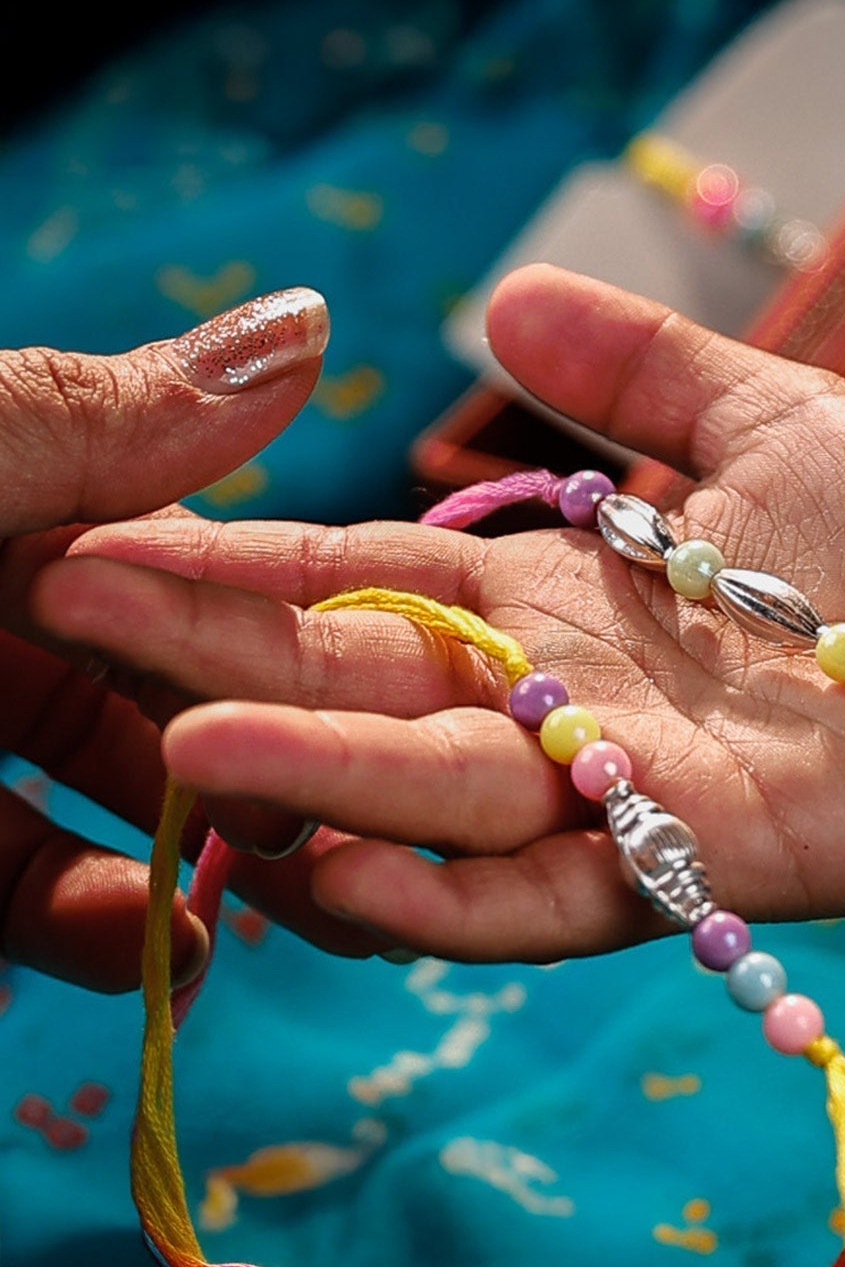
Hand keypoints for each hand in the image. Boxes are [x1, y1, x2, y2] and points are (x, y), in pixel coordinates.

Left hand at [0, 287, 374, 990]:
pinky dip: (105, 931)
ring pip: (113, 806)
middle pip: (166, 681)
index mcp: (4, 497)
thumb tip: (312, 322)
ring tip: (300, 883)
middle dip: (274, 733)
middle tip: (346, 782)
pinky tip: (166, 945)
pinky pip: (22, 906)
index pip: (177, 543)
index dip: (274, 593)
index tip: (384, 633)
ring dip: (216, 843)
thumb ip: (112, 417)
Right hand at [34, 267, 844, 964]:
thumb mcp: (760, 414)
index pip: (363, 579)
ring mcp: (625, 791)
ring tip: (186, 759)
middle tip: (70, 607)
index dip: (237, 559)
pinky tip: (343, 875)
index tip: (106, 529)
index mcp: (557, 603)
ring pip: (436, 799)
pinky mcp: (703, 858)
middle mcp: (562, 707)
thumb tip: (497, 296)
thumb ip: (632, 368)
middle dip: (221, 655)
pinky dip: (449, 892)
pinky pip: (554, 890)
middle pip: (364, 685)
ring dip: (313, 784)